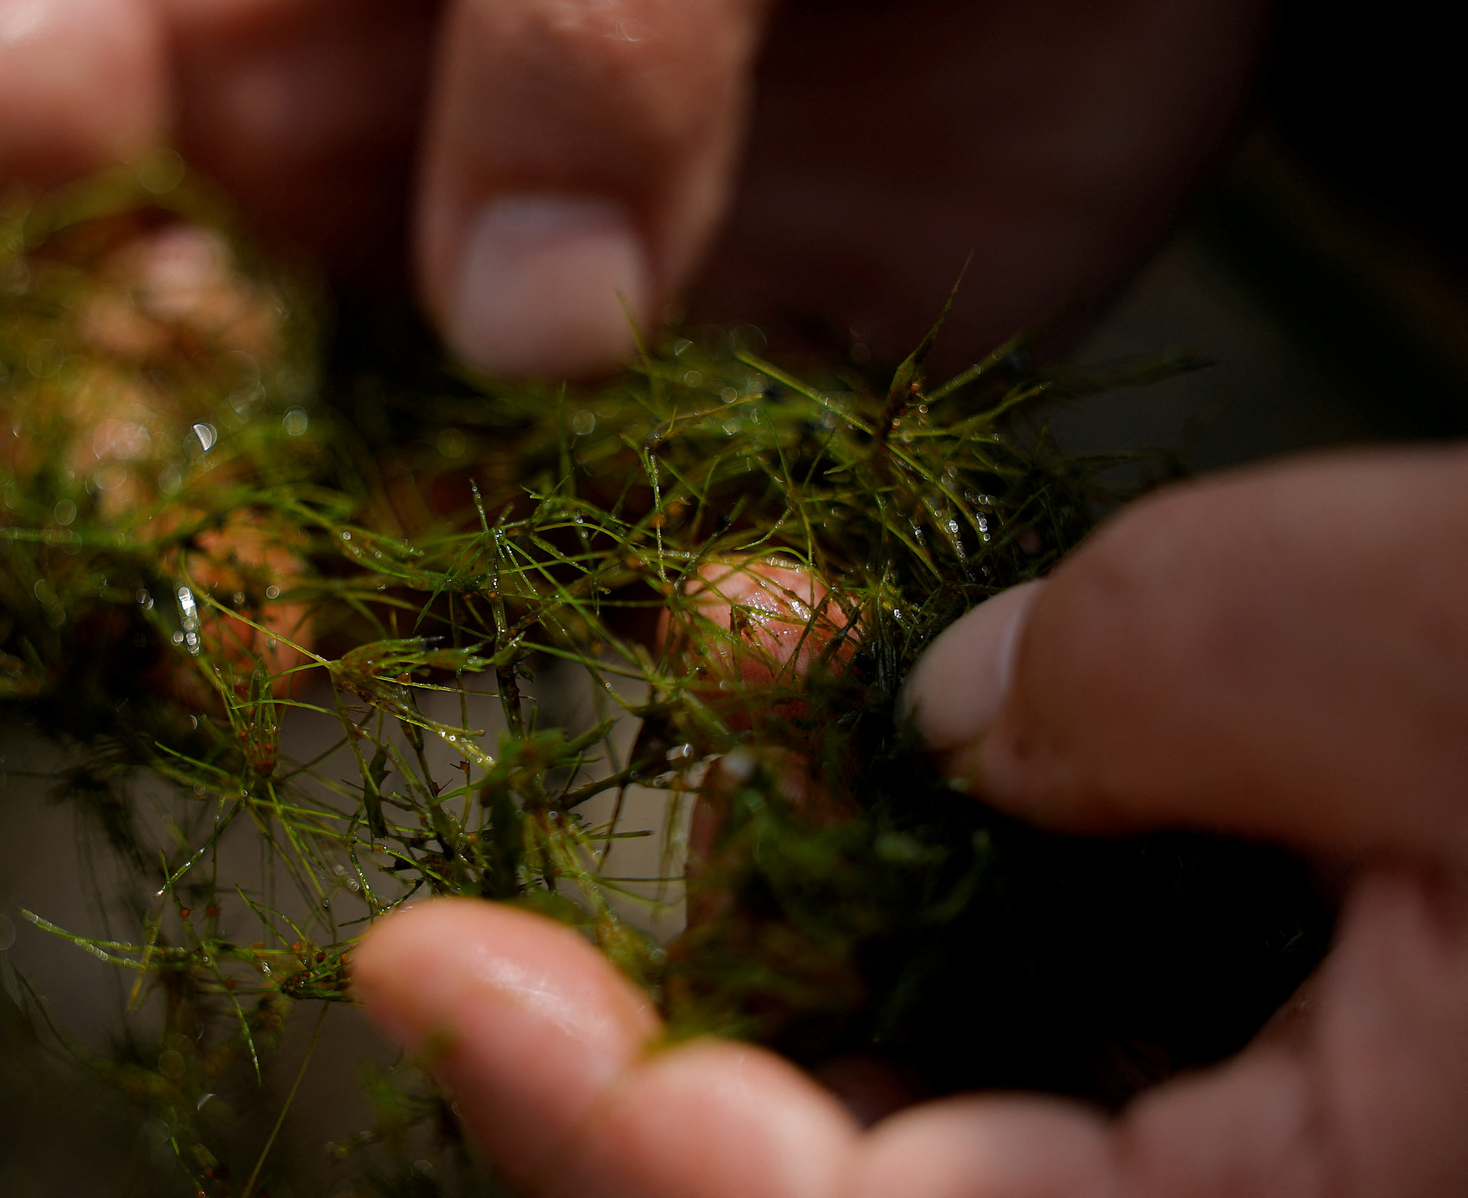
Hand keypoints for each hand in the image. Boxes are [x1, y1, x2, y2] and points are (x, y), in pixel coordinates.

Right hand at [0, 0, 1265, 577]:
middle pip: (149, 409)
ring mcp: (548, 338)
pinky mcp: (747, 416)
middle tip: (175, 630)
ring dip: (400, 620)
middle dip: (117, 533)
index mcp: (237, 29)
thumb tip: (527, 329)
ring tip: (393, 659)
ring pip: (400, 533)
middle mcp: (359, 208)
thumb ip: (568, 27)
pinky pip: (685, 567)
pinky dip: (710, 624)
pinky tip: (756, 629)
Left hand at [354, 445, 1467, 1197]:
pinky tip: (907, 696)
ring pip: (936, 1077)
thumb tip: (958, 712)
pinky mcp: (1279, 1051)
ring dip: (816, 870)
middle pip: (848, 1165)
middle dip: (702, 951)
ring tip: (772, 638)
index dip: (601, 1124)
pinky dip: (944, 853)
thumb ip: (1183, 670)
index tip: (420, 968)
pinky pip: (1046, 995)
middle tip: (661, 716)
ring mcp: (1251, 1136)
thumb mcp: (1451, 653)